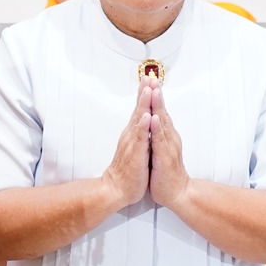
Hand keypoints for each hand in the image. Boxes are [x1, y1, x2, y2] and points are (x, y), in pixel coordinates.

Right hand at [97, 80, 152, 210]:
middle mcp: (131, 135)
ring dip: (143, 104)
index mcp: (133, 134)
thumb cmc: (127, 171)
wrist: (116, 190)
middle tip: (148, 76)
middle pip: (139, 109)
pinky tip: (148, 117)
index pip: (140, 110)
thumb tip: (143, 122)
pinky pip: (140, 138)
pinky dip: (144, 127)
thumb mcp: (135, 149)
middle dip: (144, 92)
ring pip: (139, 120)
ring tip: (148, 89)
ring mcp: (133, 143)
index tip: (150, 79)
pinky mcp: (135, 154)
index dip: (145, 95)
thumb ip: (138, 135)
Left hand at [148, 84, 190, 208]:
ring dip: (158, 106)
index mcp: (165, 135)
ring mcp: (168, 146)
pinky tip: (154, 118)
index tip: (148, 80)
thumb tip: (152, 121)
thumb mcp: (159, 149)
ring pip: (162, 122)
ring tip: (154, 90)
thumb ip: (157, 135)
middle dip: (156, 94)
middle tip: (152, 77)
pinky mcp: (164, 157)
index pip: (159, 111)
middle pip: (162, 111)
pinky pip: (159, 141)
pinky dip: (157, 129)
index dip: (153, 96)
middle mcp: (169, 137)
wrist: (177, 193)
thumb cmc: (166, 172)